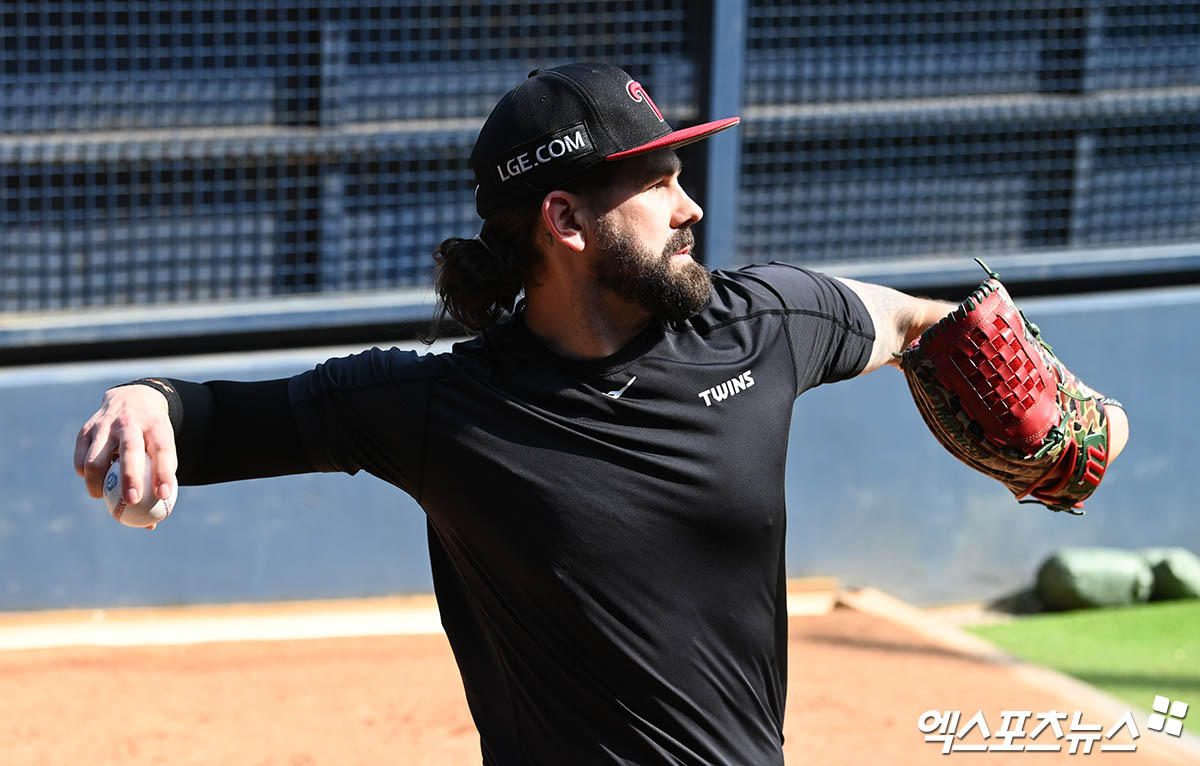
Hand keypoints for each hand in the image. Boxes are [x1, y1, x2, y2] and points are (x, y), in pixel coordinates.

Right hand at [74, 385, 177, 521]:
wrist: (132, 400)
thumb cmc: (152, 436)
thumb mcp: (163, 448)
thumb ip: (158, 481)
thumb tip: (151, 524)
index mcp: (156, 425)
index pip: (163, 449)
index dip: (163, 473)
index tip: (164, 496)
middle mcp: (130, 422)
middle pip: (129, 450)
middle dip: (130, 477)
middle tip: (132, 502)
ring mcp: (105, 424)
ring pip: (95, 458)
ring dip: (97, 483)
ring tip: (102, 497)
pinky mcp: (85, 430)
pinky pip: (81, 459)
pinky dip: (86, 475)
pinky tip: (94, 482)